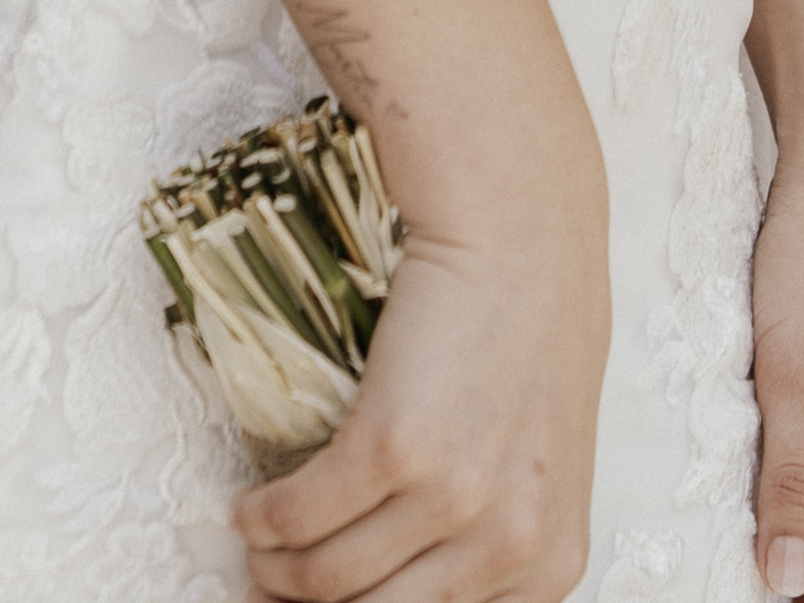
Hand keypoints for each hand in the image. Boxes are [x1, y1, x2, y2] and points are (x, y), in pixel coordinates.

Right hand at [236, 201, 607, 602]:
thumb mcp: (540, 468)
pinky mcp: (395, 449)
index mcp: (549, 563)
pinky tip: (253, 507)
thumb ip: (492, 542)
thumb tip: (395, 589)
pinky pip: (300, 517)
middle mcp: (509, 545)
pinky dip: (262, 521)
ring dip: (275, 569)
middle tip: (271, 587)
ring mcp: (455, 500)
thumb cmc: (530, 338)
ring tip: (260, 544)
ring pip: (327, 578)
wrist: (521, 237)